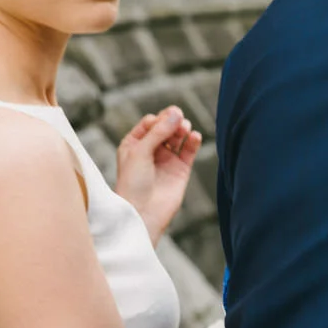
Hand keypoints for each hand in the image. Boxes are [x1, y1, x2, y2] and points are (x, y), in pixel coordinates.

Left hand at [114, 105, 201, 244]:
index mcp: (134, 145)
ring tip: (184, 129)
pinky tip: (195, 136)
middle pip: (166, 127)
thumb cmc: (132, 185)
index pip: (150, 123)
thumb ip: (159, 132)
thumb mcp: (139, 153)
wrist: (142, 214)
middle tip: (179, 119)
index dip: (158, 119)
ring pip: (178, 136)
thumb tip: (176, 114)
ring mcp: (166, 160)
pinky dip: (194, 141)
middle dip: (173, 121)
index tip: (161, 122)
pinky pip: (190, 150)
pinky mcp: (181, 169)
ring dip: (182, 129)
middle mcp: (150, 151)